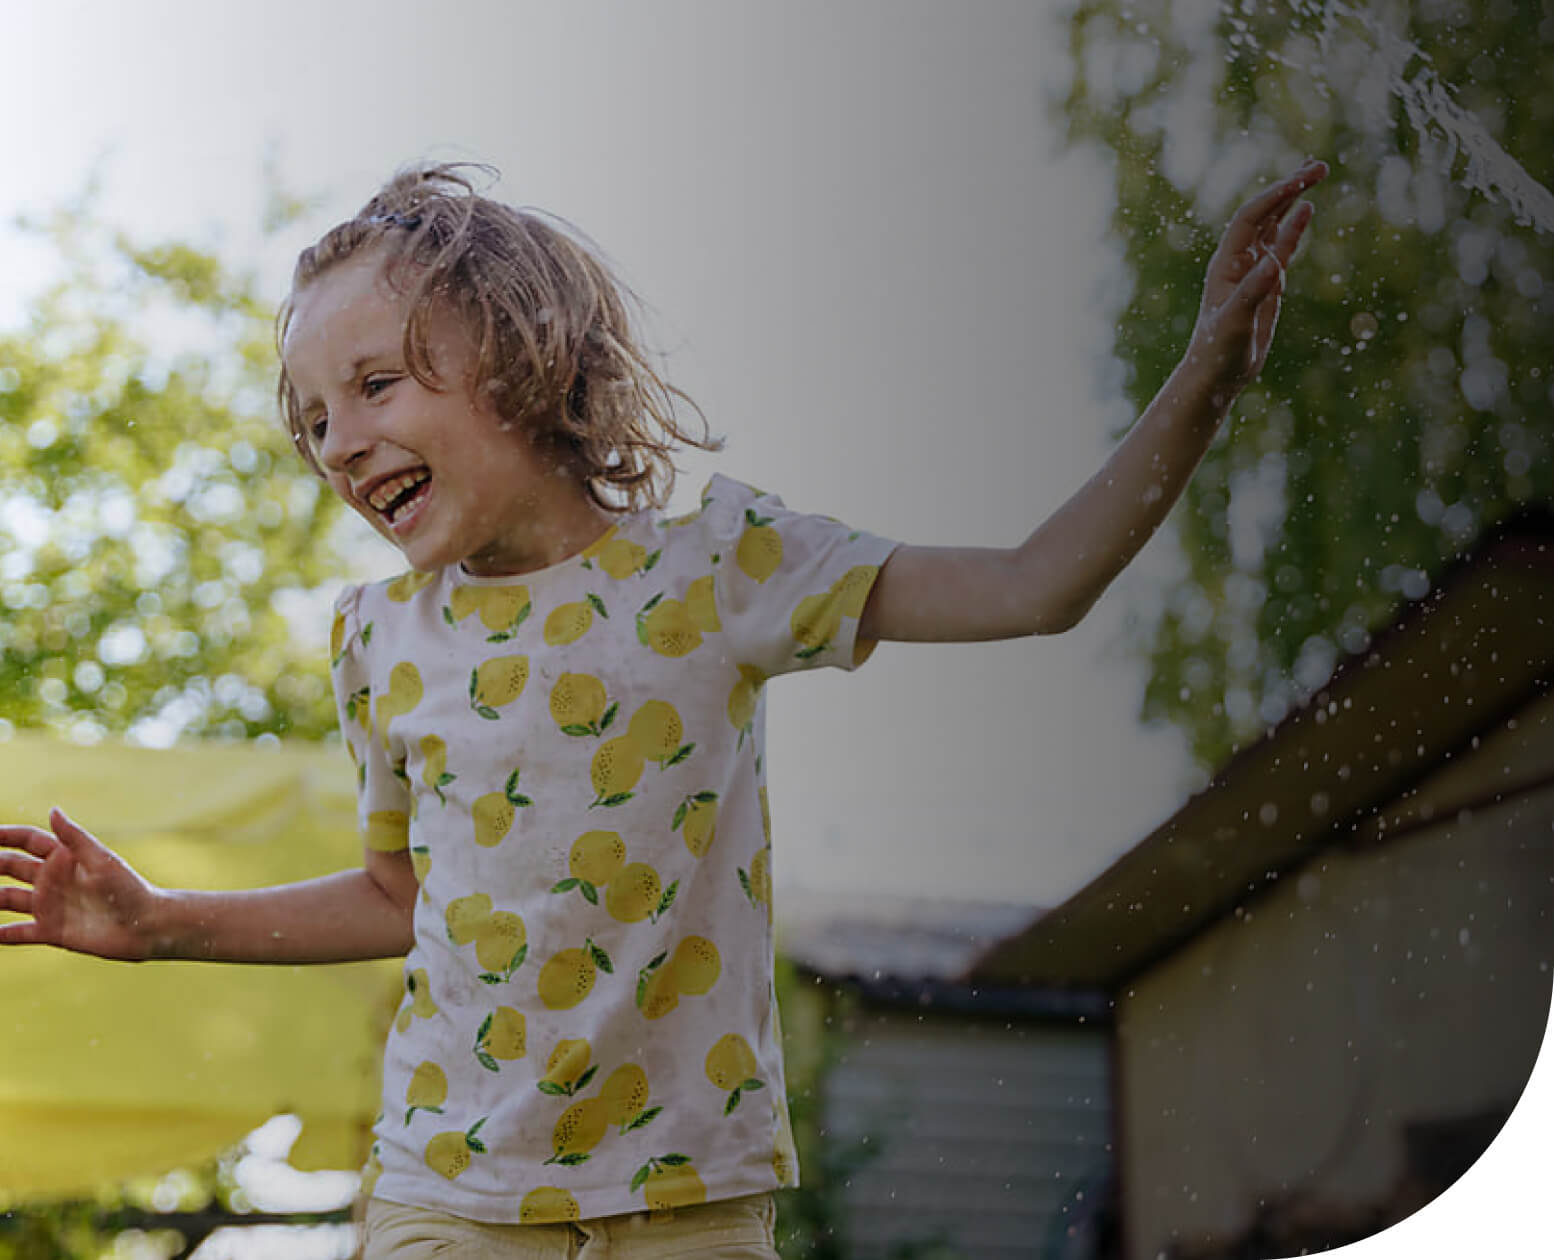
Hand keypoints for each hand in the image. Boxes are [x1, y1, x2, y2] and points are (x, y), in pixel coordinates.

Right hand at [0, 809, 160, 959]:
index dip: (5, 835)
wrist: (146, 925)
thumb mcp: (101, 860)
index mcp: (65, 858)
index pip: (28, 841)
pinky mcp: (52, 931)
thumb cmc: (129, 888)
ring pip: (7, 899)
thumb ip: (75, 838)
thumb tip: (52, 810)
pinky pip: (18, 933)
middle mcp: (53, 880)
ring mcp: (50, 905)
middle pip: (10, 868)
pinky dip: (0, 934)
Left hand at [1189, 158, 1327, 402]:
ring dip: (1292, 200)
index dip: (1275, 196)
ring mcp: (1252, 271)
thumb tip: (1275, 263)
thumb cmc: (1218, 351)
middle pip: (1264, 213)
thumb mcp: (1235, 322)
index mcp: (1227, 264)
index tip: (1302, 180)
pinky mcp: (1266, 285)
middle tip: (1319, 166)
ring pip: (1274, 226)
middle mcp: (1238, 261)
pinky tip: (1307, 210)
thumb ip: (1254, 292)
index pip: (1251, 219)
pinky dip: (1294, 229)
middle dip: (1289, 188)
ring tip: (1315, 174)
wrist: (1216, 375)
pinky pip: (1282, 248)